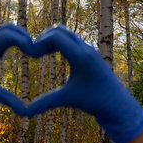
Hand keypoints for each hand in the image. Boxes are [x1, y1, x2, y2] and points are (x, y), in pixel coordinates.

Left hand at [0, 23, 32, 123]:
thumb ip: (8, 101)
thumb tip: (26, 113)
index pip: (7, 36)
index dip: (24, 41)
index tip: (34, 54)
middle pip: (8, 28)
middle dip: (24, 35)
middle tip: (37, 49)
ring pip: (4, 29)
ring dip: (19, 35)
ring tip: (32, 49)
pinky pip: (1, 35)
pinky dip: (13, 38)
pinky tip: (22, 50)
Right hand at [26, 25, 142, 142]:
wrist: (119, 105)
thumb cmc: (95, 102)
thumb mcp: (67, 100)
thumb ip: (44, 103)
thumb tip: (24, 113)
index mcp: (80, 56)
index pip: (55, 36)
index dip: (39, 43)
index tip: (32, 56)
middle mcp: (85, 48)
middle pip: (58, 30)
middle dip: (43, 38)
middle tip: (34, 53)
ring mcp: (88, 49)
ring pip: (65, 33)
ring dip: (50, 40)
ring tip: (40, 54)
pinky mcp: (90, 53)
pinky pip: (71, 40)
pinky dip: (58, 43)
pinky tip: (52, 55)